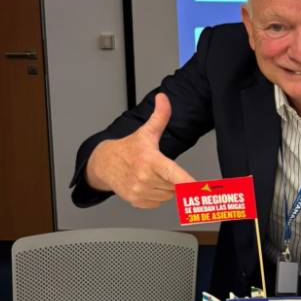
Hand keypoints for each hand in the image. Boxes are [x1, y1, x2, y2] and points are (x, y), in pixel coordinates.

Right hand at [85, 93, 194, 207]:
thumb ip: (160, 115)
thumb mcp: (146, 131)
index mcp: (150, 160)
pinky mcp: (137, 202)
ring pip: (169, 195)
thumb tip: (163, 98)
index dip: (186, 182)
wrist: (103, 163)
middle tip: (160, 167)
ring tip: (152, 174)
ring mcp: (139, 192)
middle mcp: (144, 178)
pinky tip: (147, 183)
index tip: (197, 188)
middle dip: (173, 178)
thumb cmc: (128, 149)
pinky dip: (157, 195)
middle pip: (176, 186)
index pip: (172, 173)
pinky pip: (159, 202)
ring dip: (166, 187)